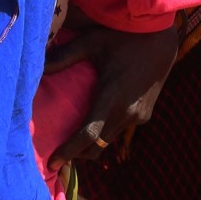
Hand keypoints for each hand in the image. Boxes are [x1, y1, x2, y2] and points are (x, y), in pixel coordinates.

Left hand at [42, 24, 177, 168]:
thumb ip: (65, 55)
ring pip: (109, 140)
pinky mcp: (145, 115)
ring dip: (90, 145)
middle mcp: (127, 113)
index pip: (88, 134)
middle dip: (76, 153)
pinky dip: (104, 134)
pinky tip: (92, 126)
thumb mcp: (91, 42)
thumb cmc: (123, 37)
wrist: (161, 40)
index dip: (69, 151)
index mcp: (113, 97)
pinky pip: (119, 130)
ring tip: (70, 144)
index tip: (52, 163)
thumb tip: (39, 67)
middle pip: (97, 145)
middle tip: (55, 155)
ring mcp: (139, 116)